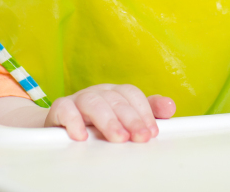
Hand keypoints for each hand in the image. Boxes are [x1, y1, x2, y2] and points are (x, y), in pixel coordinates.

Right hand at [44, 83, 175, 141]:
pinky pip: (65, 110)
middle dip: (131, 119)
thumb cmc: (98, 123)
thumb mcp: (124, 118)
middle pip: (116, 99)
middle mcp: (99, 92)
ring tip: (118, 138)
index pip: (132, 94)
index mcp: (115, 93)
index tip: (152, 131)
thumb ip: (148, 113)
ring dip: (108, 120)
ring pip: (94, 102)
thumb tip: (170, 107)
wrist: (61, 126)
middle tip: (141, 137)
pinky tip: (82, 136)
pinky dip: (74, 121)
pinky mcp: (59, 109)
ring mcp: (78, 99)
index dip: (144, 111)